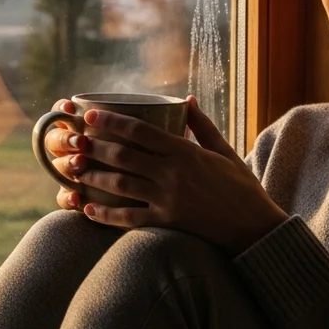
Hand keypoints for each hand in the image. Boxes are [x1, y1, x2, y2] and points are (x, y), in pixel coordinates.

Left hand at [44, 96, 287, 255]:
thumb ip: (202, 126)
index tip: (90, 115)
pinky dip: (106, 214)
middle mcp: (173, 174)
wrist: (256, 229)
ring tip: (73, 170)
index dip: (112, 121)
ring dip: (93, 176)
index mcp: (186, 152)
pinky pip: (130, 219)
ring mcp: (169, 199)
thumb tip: (186, 99)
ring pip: (121, 185)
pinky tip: (87, 208)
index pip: (141, 131)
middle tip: (72, 141)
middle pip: (124, 156)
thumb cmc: (241, 187)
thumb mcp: (224, 151)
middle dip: (94, 147)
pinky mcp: (167, 223)